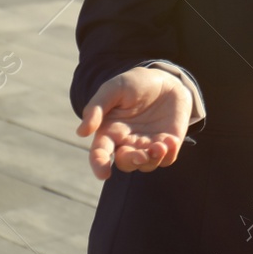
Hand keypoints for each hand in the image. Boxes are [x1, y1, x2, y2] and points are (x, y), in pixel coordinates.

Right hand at [75, 66, 192, 179]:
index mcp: (109, 132)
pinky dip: (169, 154)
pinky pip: (168, 158)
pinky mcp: (167, 142)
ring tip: (160, 147)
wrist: (164, 79)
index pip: (100, 154)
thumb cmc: (134, 84)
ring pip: (147, 165)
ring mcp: (148, 144)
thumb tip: (81, 133)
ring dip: (153, 160)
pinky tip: (170, 142)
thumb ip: (96, 108)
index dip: (99, 165)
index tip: (104, 174)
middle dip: (132, 162)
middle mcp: (127, 143)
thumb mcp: (114, 89)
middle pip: (126, 163)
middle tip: (141, 155)